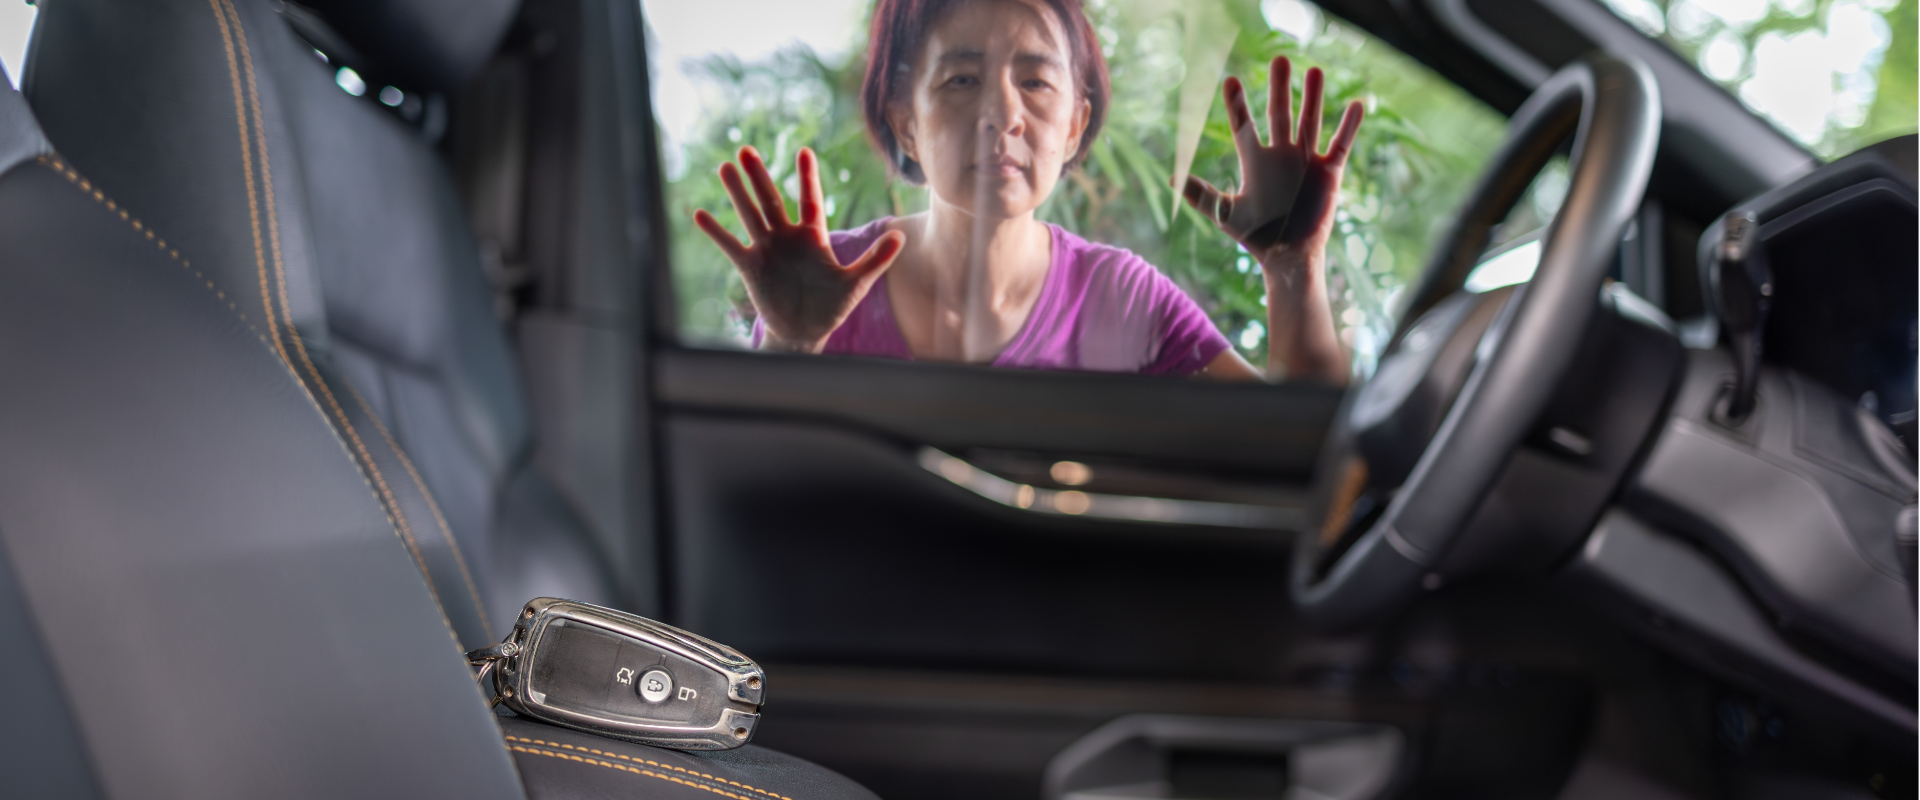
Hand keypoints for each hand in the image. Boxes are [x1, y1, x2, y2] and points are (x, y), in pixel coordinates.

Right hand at [693, 146, 905, 352]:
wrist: (805, 331)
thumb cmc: (831, 305)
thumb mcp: (856, 283)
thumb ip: (875, 259)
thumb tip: (901, 237)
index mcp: (813, 237)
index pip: (810, 200)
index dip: (808, 177)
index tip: (805, 151)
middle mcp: (787, 238)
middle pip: (772, 201)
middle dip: (759, 176)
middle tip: (746, 150)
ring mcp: (767, 250)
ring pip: (750, 216)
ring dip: (737, 193)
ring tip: (724, 168)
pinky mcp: (751, 267)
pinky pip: (731, 246)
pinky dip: (716, 232)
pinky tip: (700, 214)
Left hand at [1181, 57, 1363, 264]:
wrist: (1288, 257)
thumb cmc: (1255, 237)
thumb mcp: (1225, 214)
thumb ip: (1202, 196)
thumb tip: (1172, 180)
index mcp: (1255, 161)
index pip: (1244, 125)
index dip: (1237, 105)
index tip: (1230, 81)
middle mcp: (1280, 155)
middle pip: (1280, 114)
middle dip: (1279, 88)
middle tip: (1280, 59)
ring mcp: (1305, 161)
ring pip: (1310, 121)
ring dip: (1313, 97)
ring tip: (1314, 70)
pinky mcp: (1329, 172)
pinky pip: (1341, 144)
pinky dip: (1348, 127)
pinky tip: (1357, 106)